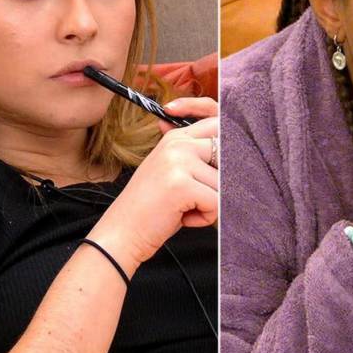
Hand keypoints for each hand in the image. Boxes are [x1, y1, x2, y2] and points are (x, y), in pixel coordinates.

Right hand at [88, 98, 217, 270]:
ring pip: (223, 183)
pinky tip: (183, 218)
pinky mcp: (182, 185)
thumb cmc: (151, 207)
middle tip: (198, 196)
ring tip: (184, 209)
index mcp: (175, 138)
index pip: (216, 121)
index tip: (229, 157)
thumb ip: (195, 156)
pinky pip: (216, 202)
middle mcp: (177, 144)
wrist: (122, 232)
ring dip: (211, 204)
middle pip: (227, 154)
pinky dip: (205, 217)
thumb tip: (229, 147)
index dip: (230, 135)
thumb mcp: (171, 172)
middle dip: (220, 180)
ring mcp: (178, 161)